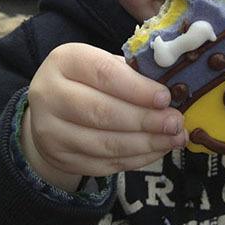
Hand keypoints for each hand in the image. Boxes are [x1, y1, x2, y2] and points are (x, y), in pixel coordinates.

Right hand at [21, 43, 187, 190]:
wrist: (52, 109)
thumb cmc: (90, 80)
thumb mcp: (106, 64)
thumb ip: (134, 73)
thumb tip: (175, 90)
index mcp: (65, 61)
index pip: (104, 74)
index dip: (138, 89)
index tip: (165, 98)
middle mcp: (49, 94)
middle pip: (103, 112)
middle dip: (145, 120)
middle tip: (175, 123)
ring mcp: (49, 130)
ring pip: (104, 143)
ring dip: (145, 144)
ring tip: (174, 138)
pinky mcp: (60, 157)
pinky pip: (103, 163)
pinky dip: (135, 159)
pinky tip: (156, 150)